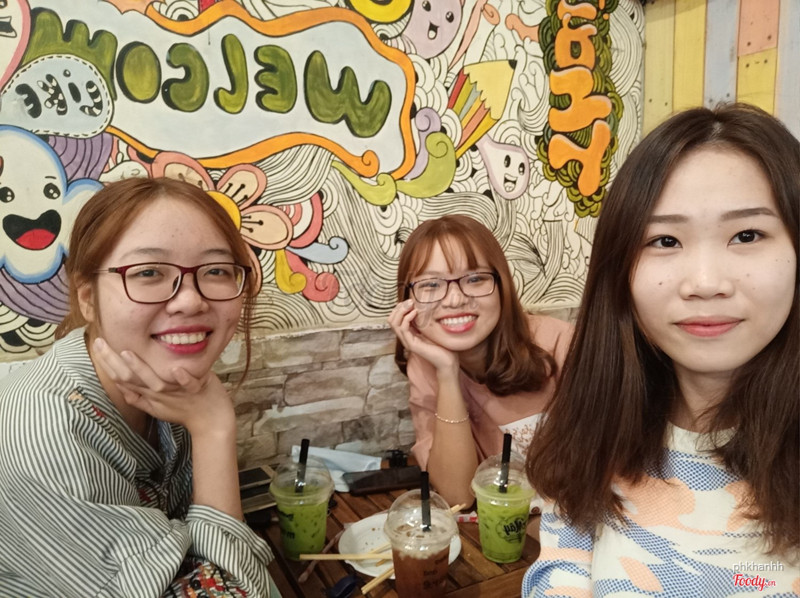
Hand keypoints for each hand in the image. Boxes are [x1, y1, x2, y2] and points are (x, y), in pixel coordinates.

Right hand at [92, 338, 234, 436]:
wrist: (211, 424)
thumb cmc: (184, 410)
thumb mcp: (156, 407)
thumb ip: (138, 397)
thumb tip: (120, 385)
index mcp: (148, 395)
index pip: (121, 379)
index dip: (107, 363)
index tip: (97, 343)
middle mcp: (158, 394)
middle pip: (130, 379)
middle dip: (113, 361)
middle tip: (100, 342)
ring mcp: (176, 393)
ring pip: (155, 382)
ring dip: (141, 368)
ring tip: (127, 352)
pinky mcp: (196, 390)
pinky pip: (189, 384)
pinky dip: (184, 378)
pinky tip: (177, 369)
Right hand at [388, 300, 457, 372]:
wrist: (447, 361)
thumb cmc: (441, 346)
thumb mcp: (430, 329)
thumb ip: (423, 321)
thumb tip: (421, 307)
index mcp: (408, 334)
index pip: (394, 319)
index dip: (399, 308)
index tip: (409, 301)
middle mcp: (405, 338)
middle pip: (391, 320)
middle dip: (398, 308)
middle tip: (410, 301)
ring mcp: (407, 342)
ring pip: (394, 323)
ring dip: (401, 311)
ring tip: (411, 305)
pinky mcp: (412, 345)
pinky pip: (403, 329)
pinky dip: (407, 318)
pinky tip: (415, 313)